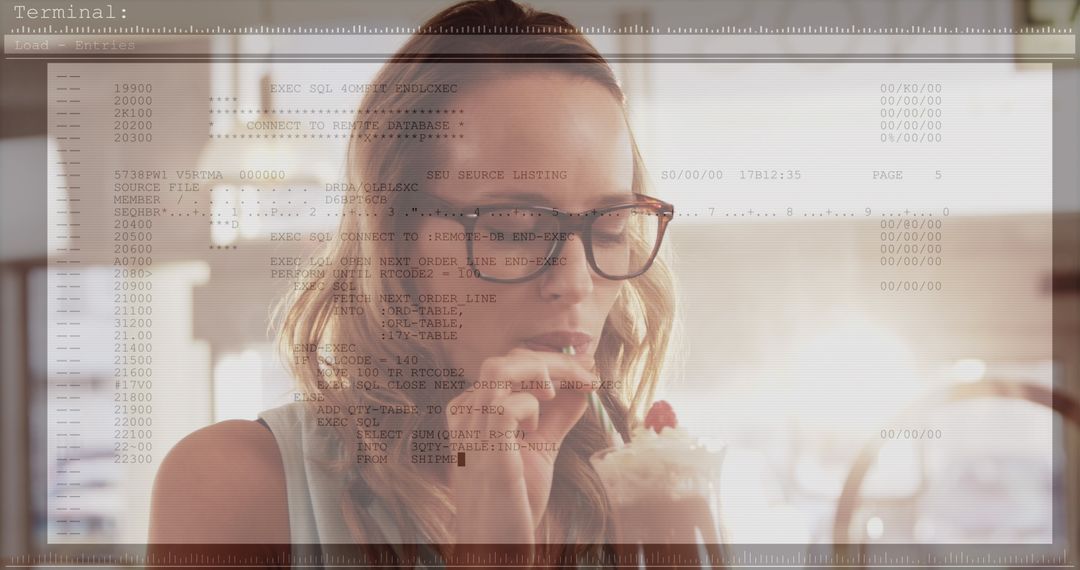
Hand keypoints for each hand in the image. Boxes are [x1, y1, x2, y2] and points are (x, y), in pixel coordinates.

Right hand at [447, 347, 596, 544]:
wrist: (497, 545)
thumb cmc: (513, 500)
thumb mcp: (540, 448)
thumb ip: (556, 416)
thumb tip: (581, 385)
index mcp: (472, 410)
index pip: (508, 363)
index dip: (550, 360)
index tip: (586, 370)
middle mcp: (465, 415)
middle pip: (505, 360)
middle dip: (554, 360)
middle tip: (589, 375)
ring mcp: (470, 430)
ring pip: (501, 369)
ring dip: (544, 371)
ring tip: (563, 392)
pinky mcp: (485, 449)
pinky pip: (508, 405)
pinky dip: (532, 406)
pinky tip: (535, 430)